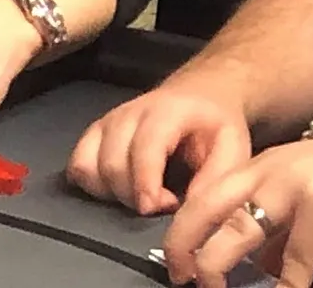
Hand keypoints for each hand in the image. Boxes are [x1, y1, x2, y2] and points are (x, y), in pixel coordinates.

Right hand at [66, 76, 250, 214]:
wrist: (201, 94)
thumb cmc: (217, 125)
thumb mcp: (234, 150)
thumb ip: (215, 182)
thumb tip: (191, 218)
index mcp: (166, 112)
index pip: (144, 147)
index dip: (144, 183)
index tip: (153, 209)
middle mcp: (129, 113)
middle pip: (111, 161)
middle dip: (132, 195)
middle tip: (163, 205)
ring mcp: (108, 121)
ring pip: (88, 164)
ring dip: (110, 192)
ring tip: (142, 197)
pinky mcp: (96, 132)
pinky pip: (78, 164)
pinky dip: (93, 185)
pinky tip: (120, 191)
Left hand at [162, 131, 312, 287]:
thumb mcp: (311, 196)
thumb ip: (281, 225)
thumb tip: (257, 263)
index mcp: (263, 166)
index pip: (208, 194)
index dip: (185, 228)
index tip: (176, 260)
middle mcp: (269, 171)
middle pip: (208, 207)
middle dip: (186, 244)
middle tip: (182, 277)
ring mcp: (293, 186)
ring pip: (238, 231)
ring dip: (219, 266)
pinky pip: (293, 259)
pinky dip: (283, 285)